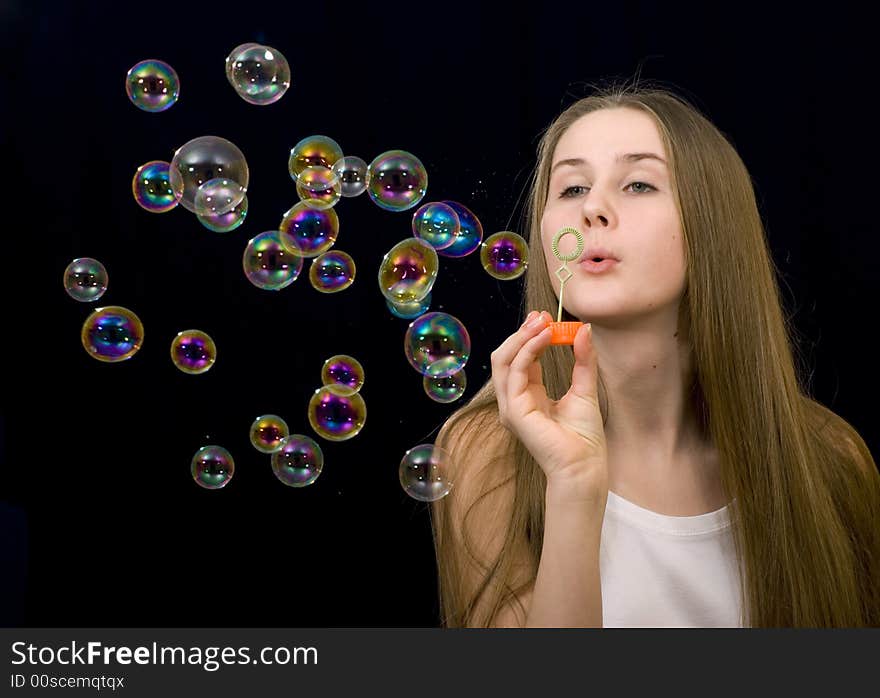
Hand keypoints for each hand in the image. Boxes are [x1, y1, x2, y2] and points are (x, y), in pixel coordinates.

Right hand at [491, 310, 607, 500]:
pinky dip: (528, 350)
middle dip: (522, 332)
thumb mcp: (585, 388)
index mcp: (528, 395)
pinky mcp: (514, 410)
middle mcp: (515, 400)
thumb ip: (582, 360)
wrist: (584, 465)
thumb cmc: (584, 437)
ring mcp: (511, 406)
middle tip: (541, 316)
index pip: (521, 358)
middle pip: (506, 356)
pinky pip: (515, 372)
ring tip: (541, 322)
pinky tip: (544, 338)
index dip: (530, 336)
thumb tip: (584, 330)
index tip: (545, 318)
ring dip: (521, 337)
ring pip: (503, 360)